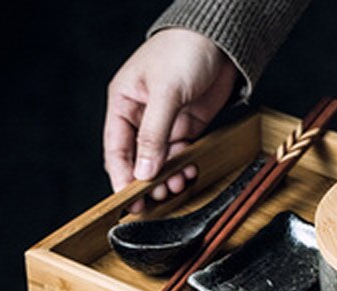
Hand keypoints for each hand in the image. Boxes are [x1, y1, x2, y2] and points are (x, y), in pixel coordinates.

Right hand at [104, 28, 238, 210]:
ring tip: (176, 186)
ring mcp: (164, 125)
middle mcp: (141, 116)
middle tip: (155, 201)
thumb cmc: (184, 51)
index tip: (128, 200)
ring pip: (160, 163)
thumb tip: (143, 171)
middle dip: (146, 183)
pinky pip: (180, 156)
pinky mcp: (186, 129)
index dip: (121, 177)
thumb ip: (154, 134)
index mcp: (124, 103)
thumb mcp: (166, 93)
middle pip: (137, 161)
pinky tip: (189, 173)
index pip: (116, 149)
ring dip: (167, 178)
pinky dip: (184, 168)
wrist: (220, 42)